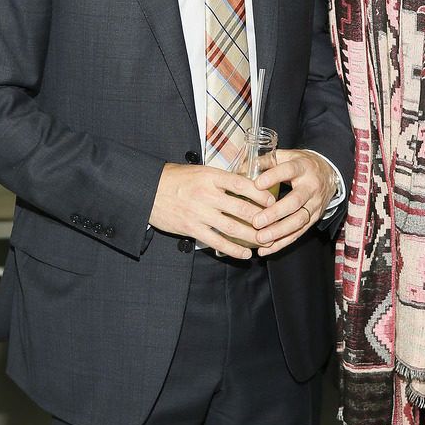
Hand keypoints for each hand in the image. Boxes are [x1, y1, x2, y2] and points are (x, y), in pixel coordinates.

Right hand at [149, 163, 275, 258]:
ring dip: (252, 236)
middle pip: (242, 208)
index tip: (272, 200)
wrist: (148, 190)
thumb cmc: (176, 178)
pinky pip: (217, 241)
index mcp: (211, 176)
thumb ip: (222, 178)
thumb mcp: (201, 171)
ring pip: (233, 227)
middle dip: (262, 218)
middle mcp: (207, 194)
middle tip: (275, 223)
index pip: (242, 184)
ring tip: (266, 240)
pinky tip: (245, 254)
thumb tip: (248, 183)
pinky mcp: (191, 228)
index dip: (260, 193)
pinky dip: (233, 249)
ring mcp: (199, 213)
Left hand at [251, 149, 336, 255]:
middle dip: (275, 213)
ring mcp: (314, 204)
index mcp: (303, 167)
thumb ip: (265, 161)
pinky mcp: (314, 218)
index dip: (273, 177)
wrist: (328, 172)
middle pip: (295, 201)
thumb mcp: (286, 156)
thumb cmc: (301, 164)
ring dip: (279, 232)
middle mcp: (311, 186)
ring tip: (260, 238)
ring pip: (299, 220)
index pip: (289, 170)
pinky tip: (266, 249)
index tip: (256, 185)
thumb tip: (241, 169)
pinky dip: (282, 243)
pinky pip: (299, 233)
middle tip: (256, 221)